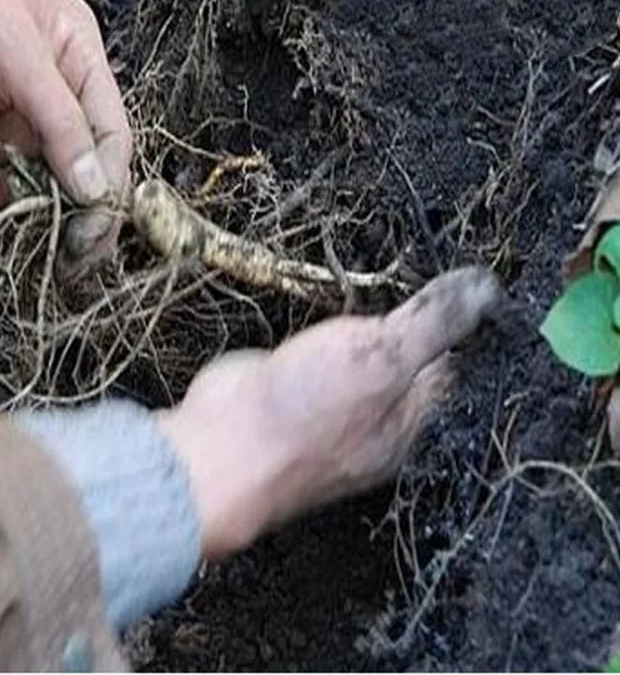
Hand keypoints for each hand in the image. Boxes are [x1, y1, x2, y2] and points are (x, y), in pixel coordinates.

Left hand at [0, 0, 131, 269]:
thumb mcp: (20, 55)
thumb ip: (60, 123)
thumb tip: (94, 190)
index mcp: (84, 62)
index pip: (111, 133)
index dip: (109, 180)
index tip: (98, 221)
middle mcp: (61, 94)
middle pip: (87, 162)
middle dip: (84, 206)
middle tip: (77, 250)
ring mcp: (23, 117)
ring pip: (49, 176)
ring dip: (45, 207)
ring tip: (40, 237)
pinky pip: (8, 178)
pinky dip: (5, 195)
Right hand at [157, 266, 502, 558]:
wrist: (221, 446)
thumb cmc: (308, 413)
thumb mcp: (383, 358)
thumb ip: (434, 322)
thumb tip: (491, 289)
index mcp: (411, 419)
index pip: (451, 363)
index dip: (460, 318)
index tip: (462, 275)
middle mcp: (376, 416)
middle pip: (405, 356)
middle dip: (411, 314)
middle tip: (416, 264)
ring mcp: (330, 404)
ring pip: (361, 352)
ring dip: (365, 319)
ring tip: (375, 274)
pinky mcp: (292, 387)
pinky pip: (321, 350)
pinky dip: (327, 327)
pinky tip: (326, 303)